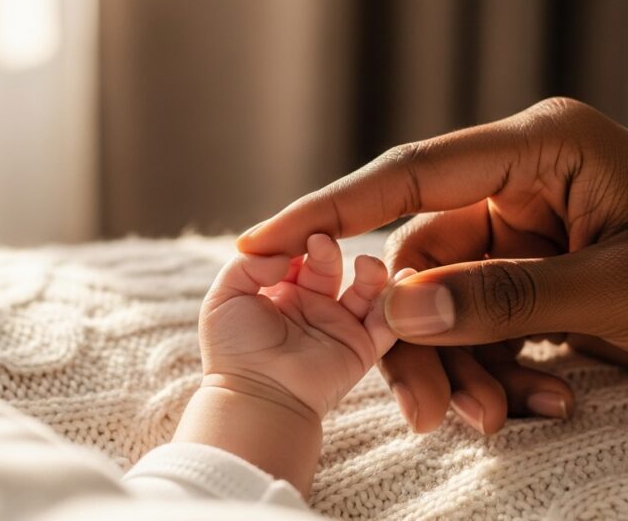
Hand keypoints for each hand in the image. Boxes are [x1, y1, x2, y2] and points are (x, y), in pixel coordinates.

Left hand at [199, 233, 393, 417]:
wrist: (257, 398)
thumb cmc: (235, 352)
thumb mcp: (224, 297)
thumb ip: (248, 263)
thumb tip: (283, 250)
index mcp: (276, 292)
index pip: (296, 253)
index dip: (300, 238)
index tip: (301, 229)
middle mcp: (309, 306)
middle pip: (329, 265)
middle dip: (327, 251)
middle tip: (322, 242)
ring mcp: (337, 326)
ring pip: (364, 289)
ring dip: (368, 271)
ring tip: (365, 264)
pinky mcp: (361, 348)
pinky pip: (387, 320)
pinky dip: (398, 299)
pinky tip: (402, 276)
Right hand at [238, 98, 627, 434]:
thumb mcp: (621, 289)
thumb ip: (509, 298)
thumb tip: (398, 308)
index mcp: (540, 149)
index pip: (410, 173)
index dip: (329, 209)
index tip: (260, 245)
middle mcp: (523, 183)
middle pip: (422, 259)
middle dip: (419, 338)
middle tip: (430, 413)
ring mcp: (530, 235)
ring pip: (449, 304)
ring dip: (461, 367)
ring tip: (498, 422)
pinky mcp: (542, 280)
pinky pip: (487, 327)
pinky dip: (499, 373)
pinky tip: (542, 407)